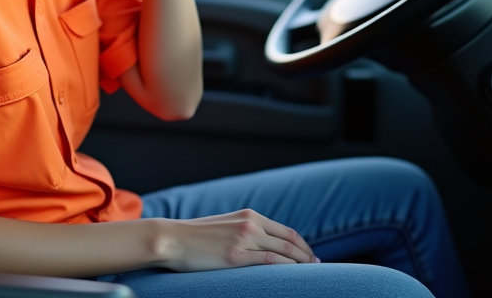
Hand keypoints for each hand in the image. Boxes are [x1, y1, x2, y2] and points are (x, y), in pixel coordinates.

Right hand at [154, 209, 318, 271]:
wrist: (172, 239)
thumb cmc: (195, 236)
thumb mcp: (225, 226)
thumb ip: (245, 231)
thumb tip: (262, 244)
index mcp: (249, 215)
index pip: (286, 231)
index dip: (303, 245)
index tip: (311, 256)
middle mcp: (250, 224)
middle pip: (290, 241)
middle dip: (308, 256)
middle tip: (319, 268)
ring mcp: (243, 240)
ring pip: (283, 251)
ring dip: (301, 264)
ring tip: (311, 274)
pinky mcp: (235, 256)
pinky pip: (268, 262)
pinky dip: (285, 268)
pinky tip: (294, 276)